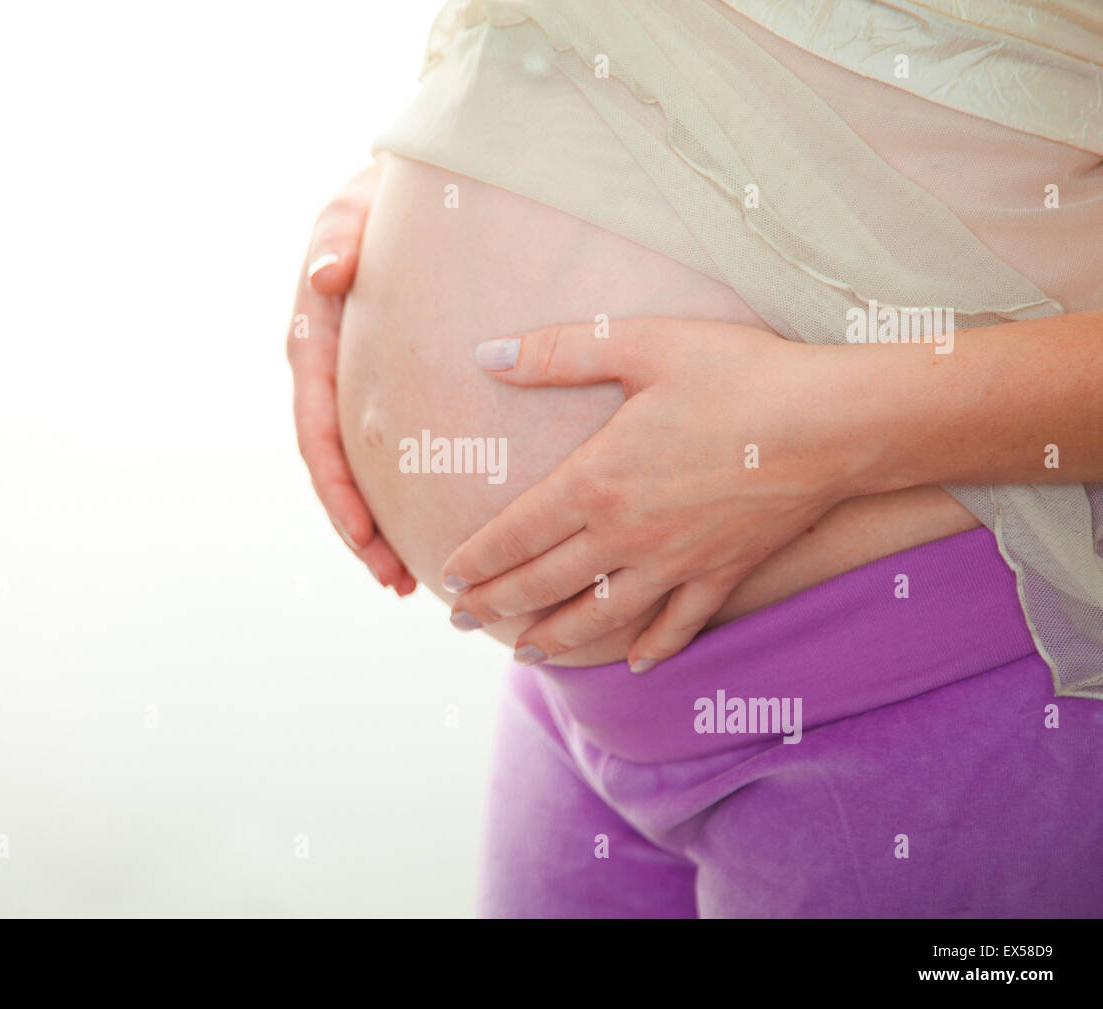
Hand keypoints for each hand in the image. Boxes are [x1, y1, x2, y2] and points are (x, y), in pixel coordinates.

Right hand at [287, 163, 415, 595]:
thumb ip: (339, 237)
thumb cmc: (374, 201)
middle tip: (393, 580)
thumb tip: (326, 272)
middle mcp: (324, 374)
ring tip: (402, 578)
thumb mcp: (351, 209)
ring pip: (356, 470)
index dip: (336, 487)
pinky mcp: (376, 386)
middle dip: (357, 529)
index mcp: (312, 342)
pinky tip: (419, 528)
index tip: (363, 535)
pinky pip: (381, 451)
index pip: (316, 429)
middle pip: (334, 469)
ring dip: (373, 528)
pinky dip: (394, 494)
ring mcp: (349, 385)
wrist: (393, 196)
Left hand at [441, 318, 864, 668]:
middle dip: (497, 606)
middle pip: (545, 582)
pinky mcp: (724, 573)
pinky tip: (636, 665)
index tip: (449, 579)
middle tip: (462, 623)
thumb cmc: (739, 374)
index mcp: (597, 481)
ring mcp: (677, 562)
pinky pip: (679, 625)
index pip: (517, 532)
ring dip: (557, 639)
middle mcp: (628, 534)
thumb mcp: (642, 344)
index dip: (477, 559)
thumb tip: (486, 354)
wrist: (836, 422)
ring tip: (526, 656)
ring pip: (601, 616)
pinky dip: (655, 648)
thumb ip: (558, 352)